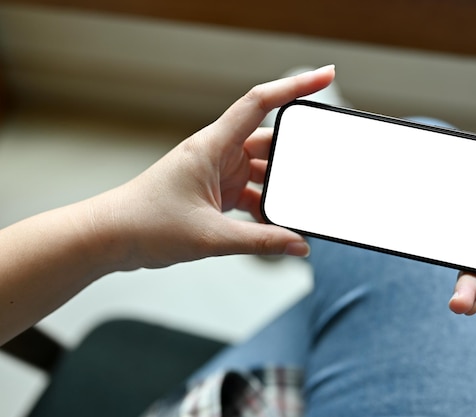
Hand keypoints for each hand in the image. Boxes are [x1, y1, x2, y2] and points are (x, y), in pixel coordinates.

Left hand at [94, 65, 335, 269]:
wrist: (111, 237)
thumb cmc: (146, 224)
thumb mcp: (211, 236)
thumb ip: (260, 240)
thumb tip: (298, 244)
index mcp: (212, 146)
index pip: (260, 103)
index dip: (295, 87)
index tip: (326, 77)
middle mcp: (217, 153)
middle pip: (269, 142)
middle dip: (296, 154)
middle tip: (322, 167)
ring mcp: (217, 172)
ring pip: (262, 170)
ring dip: (280, 187)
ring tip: (302, 203)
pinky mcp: (215, 191)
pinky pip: (251, 191)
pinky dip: (265, 205)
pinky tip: (278, 223)